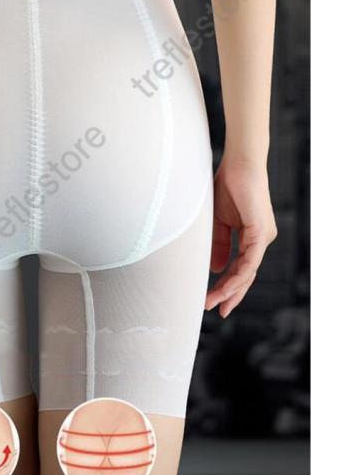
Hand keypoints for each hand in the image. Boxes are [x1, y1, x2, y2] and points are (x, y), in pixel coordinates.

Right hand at [206, 157, 276, 317]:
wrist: (238, 164)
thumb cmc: (226, 186)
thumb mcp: (217, 222)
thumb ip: (218, 245)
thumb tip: (217, 269)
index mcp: (251, 236)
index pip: (240, 268)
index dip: (227, 285)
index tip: (212, 299)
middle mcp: (260, 240)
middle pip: (246, 275)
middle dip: (230, 295)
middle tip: (215, 310)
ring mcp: (263, 237)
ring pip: (248, 272)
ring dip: (230, 289)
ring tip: (214, 302)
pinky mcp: (261, 232)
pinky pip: (250, 261)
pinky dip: (237, 275)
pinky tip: (224, 285)